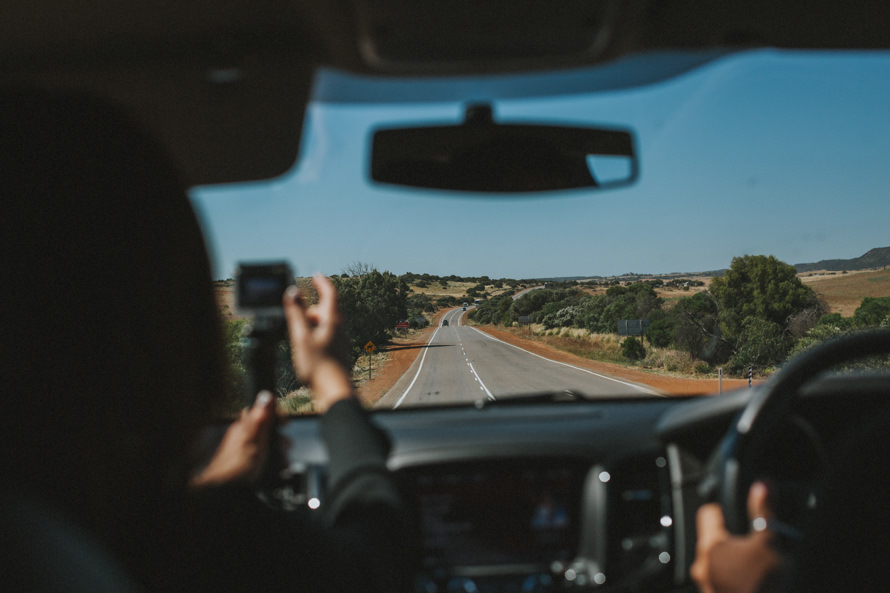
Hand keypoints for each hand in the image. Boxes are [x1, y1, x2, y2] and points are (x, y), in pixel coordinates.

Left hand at [190, 391, 276, 487]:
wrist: (224, 491)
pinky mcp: (247, 464)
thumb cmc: (237, 468)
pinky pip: (264, 458)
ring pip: (268, 445)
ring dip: (279, 452)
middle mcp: (244, 436)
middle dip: (281, 437)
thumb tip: (266, 394)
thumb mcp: (255, 440)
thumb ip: (262, 419)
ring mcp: (245, 451)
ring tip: (283, 461)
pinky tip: (277, 469)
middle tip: (285, 447)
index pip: (263, 411)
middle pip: (268, 429)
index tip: (285, 424)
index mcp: (245, 427)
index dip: (277, 416)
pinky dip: (273, 462)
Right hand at [282, 273, 354, 412]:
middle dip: (310, 310)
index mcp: (332, 320)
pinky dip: (315, 334)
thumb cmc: (318, 366)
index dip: (322, 283)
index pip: (330, 293)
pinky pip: (326, 335)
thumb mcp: (301, 337)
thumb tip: (292, 291)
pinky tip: (307, 348)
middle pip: (325, 309)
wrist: (334, 391)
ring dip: (311, 324)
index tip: (316, 275)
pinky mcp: (338, 351)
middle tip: (295, 320)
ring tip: (299, 337)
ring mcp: (340, 339)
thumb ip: (296, 313)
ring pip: (325, 323)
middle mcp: (340, 328)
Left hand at [690, 481, 783, 592]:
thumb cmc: (770, 581)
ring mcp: (708, 588)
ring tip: (755, 566)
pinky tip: (751, 582)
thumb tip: (761, 486)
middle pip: (711, 542)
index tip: (731, 510)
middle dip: (729, 540)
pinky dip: (733, 580)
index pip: (707, 514)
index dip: (720, 509)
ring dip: (731, 563)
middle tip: (751, 542)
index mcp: (712, 547)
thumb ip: (763, 511)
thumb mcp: (771, 541)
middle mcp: (703, 568)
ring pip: (716, 566)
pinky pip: (721, 584)